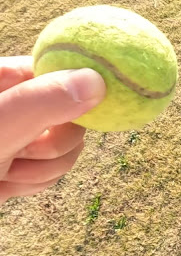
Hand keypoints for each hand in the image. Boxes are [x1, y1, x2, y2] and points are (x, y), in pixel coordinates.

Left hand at [0, 56, 105, 204]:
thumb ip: (40, 103)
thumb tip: (97, 81)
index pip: (56, 71)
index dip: (71, 95)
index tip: (73, 118)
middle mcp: (8, 101)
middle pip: (69, 113)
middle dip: (51, 145)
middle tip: (20, 154)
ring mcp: (14, 131)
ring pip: (65, 145)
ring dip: (40, 170)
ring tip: (4, 174)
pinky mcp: (17, 159)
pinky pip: (51, 167)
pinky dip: (32, 182)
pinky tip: (5, 184)